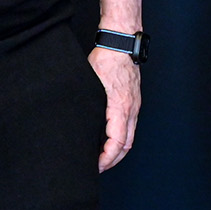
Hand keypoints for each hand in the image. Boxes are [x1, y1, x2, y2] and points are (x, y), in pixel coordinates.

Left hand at [89, 45, 140, 170]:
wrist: (122, 42)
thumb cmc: (107, 58)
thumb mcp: (91, 83)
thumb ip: (87, 104)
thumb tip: (76, 120)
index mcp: (121, 108)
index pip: (118, 143)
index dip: (107, 159)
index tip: (97, 166)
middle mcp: (131, 109)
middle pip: (127, 145)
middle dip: (113, 160)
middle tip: (99, 167)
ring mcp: (135, 105)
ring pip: (130, 136)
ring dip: (118, 149)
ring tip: (102, 156)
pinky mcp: (133, 100)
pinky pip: (129, 125)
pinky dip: (121, 137)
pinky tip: (109, 137)